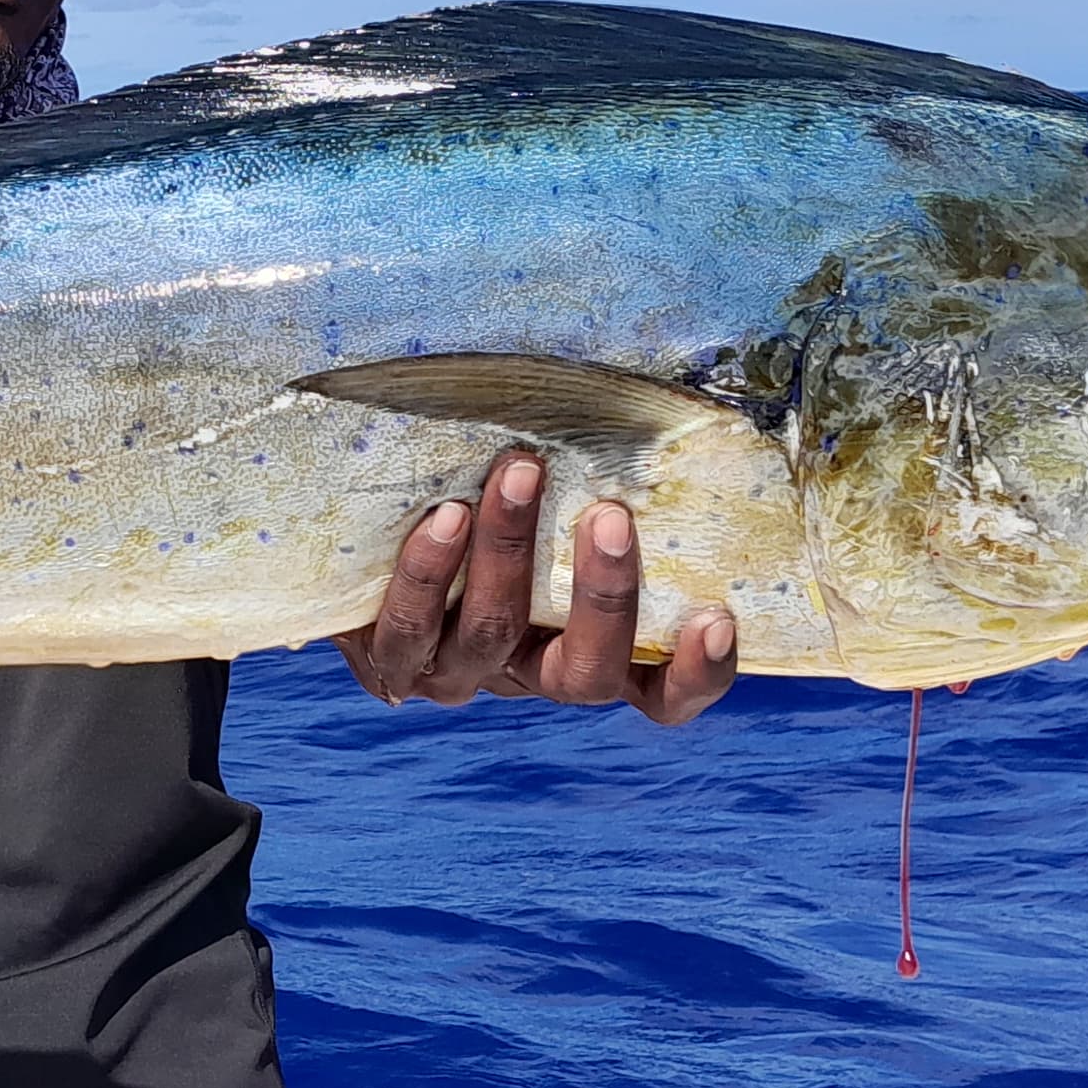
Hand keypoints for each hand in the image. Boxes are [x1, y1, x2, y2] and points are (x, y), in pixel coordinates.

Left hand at [331, 450, 738, 725]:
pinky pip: (409, 629)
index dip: (697, 674)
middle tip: (608, 515)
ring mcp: (463, 673)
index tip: (718, 618)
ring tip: (520, 471)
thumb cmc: (491, 501)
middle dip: (604, 597)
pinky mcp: (394, 662)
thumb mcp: (558, 498)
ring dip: (510, 550)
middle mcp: (533, 673)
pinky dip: (428, 573)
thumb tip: (662, 394)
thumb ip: (603, 473)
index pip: (661, 693)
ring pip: (494, 634)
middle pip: (587, 674)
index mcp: (589, 648)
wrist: (369, 544)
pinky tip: (445, 515)